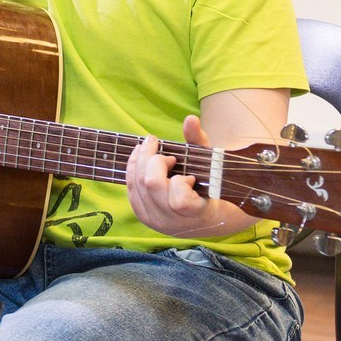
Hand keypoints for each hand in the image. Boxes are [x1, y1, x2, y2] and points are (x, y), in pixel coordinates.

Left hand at [126, 116, 227, 237]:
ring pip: (137, 185)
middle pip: (152, 185)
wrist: (204, 219)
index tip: (189, 174)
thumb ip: (199, 142)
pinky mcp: (142, 216)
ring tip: (151, 151)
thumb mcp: (210, 165)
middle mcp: (172, 221)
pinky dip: (133, 169)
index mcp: (196, 213)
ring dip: (141, 161)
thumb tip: (190, 119)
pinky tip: (140, 158)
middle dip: (155, 161)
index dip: (180, 181)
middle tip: (166, 154)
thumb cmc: (209, 188)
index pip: (180, 200)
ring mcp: (155, 220)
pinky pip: (130, 189)